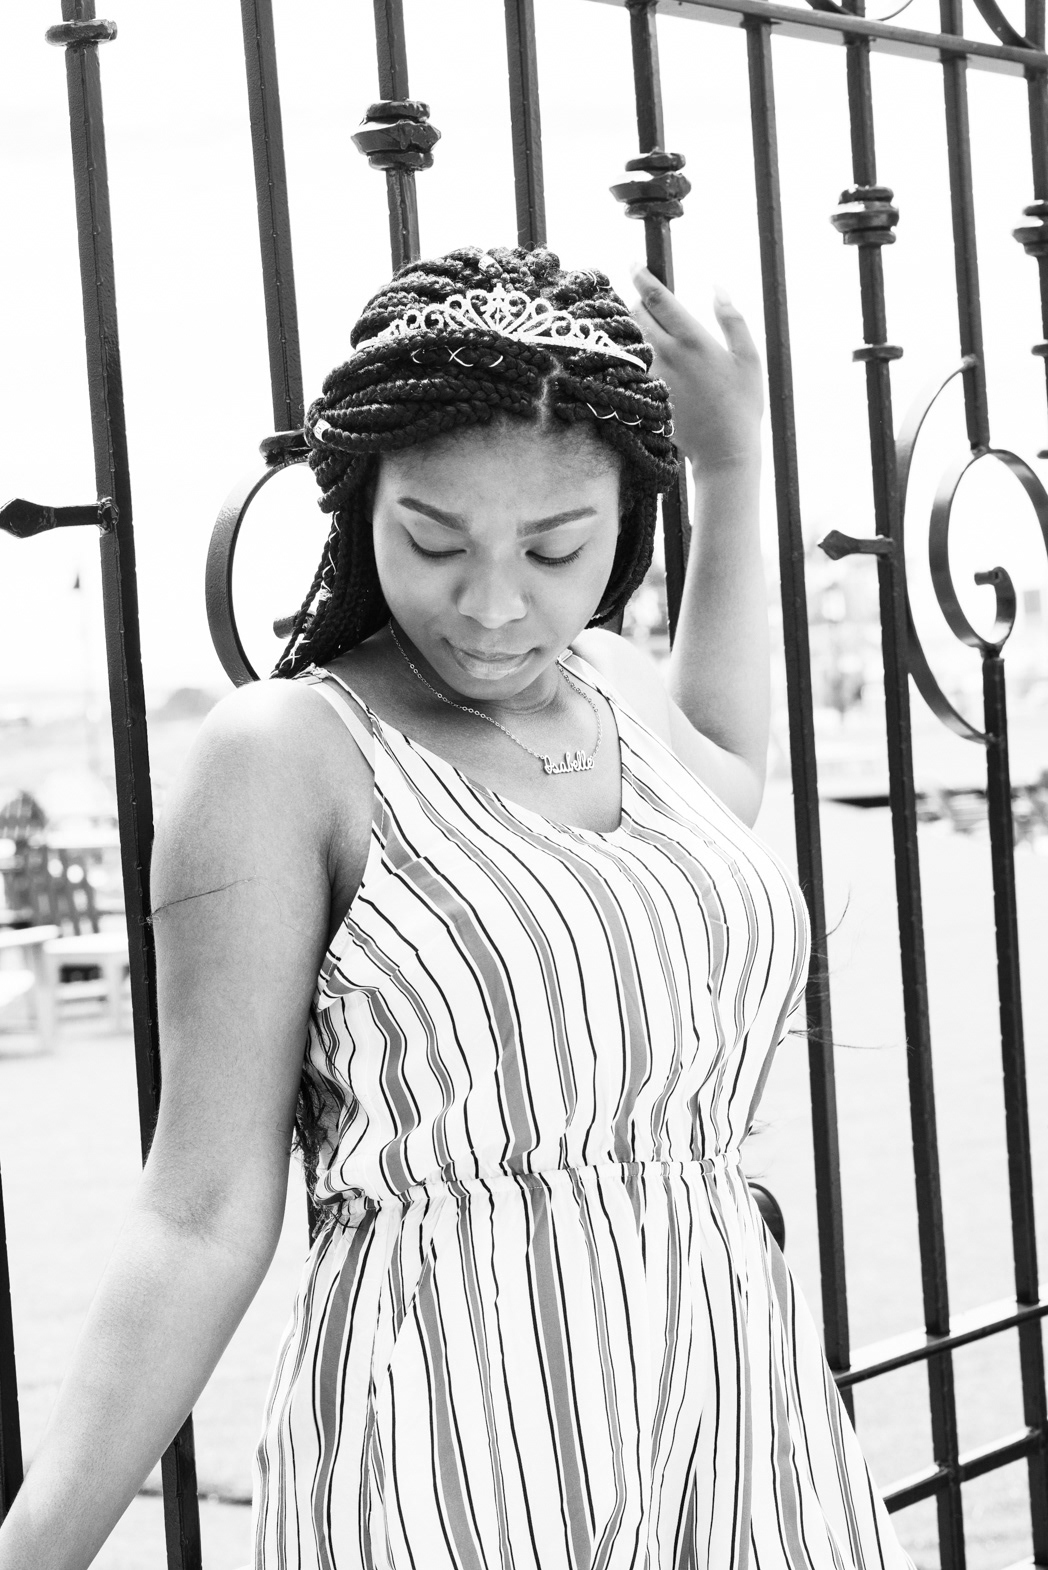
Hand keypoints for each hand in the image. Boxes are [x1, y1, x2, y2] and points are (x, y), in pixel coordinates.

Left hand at [630, 265, 763, 471]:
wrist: (723, 450)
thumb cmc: (742, 404)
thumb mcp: (748, 356)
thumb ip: (732, 318)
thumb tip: (718, 286)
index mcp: (693, 339)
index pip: (657, 297)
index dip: (642, 276)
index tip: (633, 262)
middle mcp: (667, 355)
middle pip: (636, 314)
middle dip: (636, 300)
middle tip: (642, 296)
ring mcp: (652, 376)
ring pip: (629, 339)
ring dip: (630, 326)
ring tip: (636, 321)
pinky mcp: (646, 395)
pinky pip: (629, 364)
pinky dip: (628, 351)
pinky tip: (633, 351)